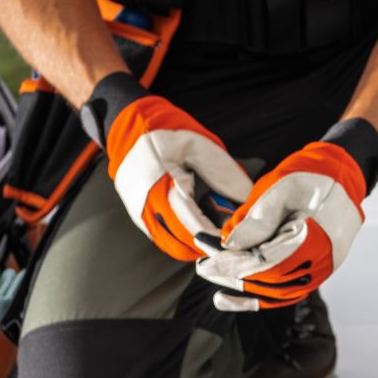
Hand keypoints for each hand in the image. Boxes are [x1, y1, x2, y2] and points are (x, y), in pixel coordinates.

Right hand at [81, 72, 251, 260]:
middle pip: (185, 243)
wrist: (130, 129)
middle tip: (231, 242)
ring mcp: (141, 214)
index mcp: (163, 187)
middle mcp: (148, 206)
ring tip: (218, 240)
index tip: (236, 241)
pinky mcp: (138, 217)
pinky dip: (183, 244)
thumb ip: (223, 172)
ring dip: (198, 248)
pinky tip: (200, 236)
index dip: (217, 239)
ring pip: (173, 247)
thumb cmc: (168, 135)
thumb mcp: (199, 146)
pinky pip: (163, 241)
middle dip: (210, 247)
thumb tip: (247, 197)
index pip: (195, 227)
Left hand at [196, 119, 377, 310]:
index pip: (266, 261)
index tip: (207, 262)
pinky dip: (264, 298)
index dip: (233, 264)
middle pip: (271, 279)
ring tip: (218, 295)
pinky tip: (240, 300)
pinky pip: (289, 292)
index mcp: (315, 238)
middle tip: (204, 270)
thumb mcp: (280, 188)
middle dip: (235, 276)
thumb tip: (229, 244)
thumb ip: (256, 218)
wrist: (341, 176)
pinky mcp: (317, 272)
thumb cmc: (309, 176)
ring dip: (247, 292)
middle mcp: (323, 260)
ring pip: (279, 292)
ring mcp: (323, 270)